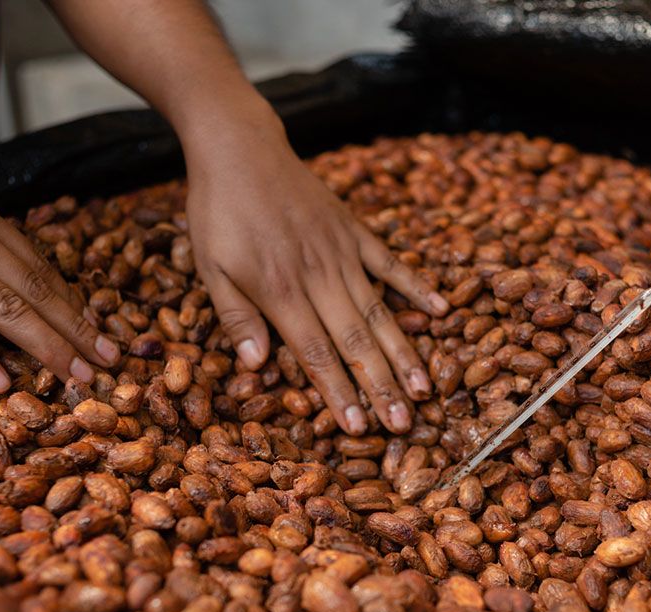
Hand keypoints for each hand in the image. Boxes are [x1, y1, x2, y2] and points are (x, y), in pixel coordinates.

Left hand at [181, 105, 447, 434]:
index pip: (316, 353)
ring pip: (379, 310)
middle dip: (381, 386)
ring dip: (403, 352)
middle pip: (355, 340)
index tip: (358, 427)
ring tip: (426, 387)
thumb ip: (237, 318)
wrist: (239, 146)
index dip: (339, 392)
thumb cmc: (218, 212)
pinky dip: (415, 288)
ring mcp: (342, 252)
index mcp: (279, 290)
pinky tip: (439, 313)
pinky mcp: (354, 231)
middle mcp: (318, 275)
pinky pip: (390, 264)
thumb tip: (258, 367)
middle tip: (404, 423)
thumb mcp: (211, 267)